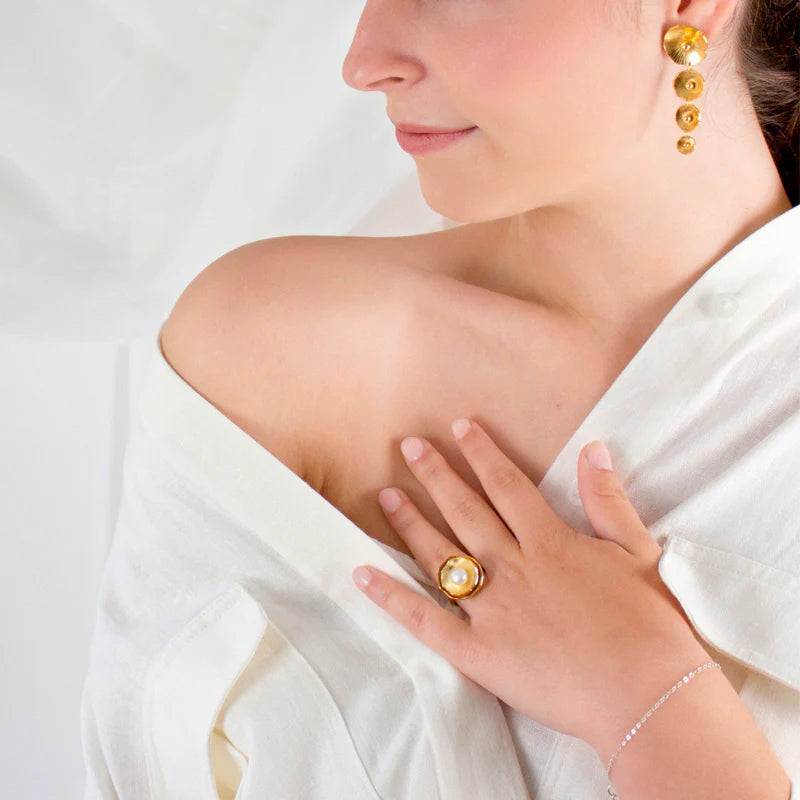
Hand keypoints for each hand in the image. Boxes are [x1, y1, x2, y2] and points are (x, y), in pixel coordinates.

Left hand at [351, 418, 709, 757]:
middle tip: (407, 446)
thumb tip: (593, 448)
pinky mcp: (477, 652)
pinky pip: (425, 620)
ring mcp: (492, 610)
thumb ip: (608, 499)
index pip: (507, 486)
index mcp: (551, 542)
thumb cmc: (650, 625)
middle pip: (465, 511)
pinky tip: (362, 575)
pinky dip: (391, 597)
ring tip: (385, 496)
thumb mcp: (638, 552)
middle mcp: (514, 567)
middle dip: (435, 475)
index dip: (482, 453)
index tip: (459, 427)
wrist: (649, 696)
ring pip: (441, 556)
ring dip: (411, 523)